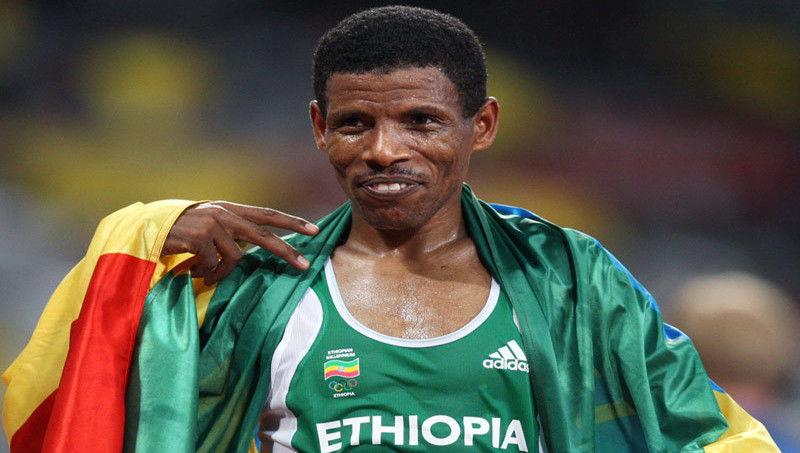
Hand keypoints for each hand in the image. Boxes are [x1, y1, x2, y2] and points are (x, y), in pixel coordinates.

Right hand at [162, 201, 318, 283]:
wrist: (148, 228)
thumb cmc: (183, 231)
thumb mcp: (211, 225)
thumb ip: (233, 231)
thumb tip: (257, 248)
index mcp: (230, 209)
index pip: (267, 214)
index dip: (292, 222)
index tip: (315, 230)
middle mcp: (224, 213)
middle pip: (263, 235)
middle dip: (286, 251)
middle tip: (305, 265)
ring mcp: (211, 224)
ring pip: (234, 258)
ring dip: (221, 272)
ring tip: (205, 272)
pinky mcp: (199, 238)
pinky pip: (214, 265)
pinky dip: (205, 273)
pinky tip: (192, 269)